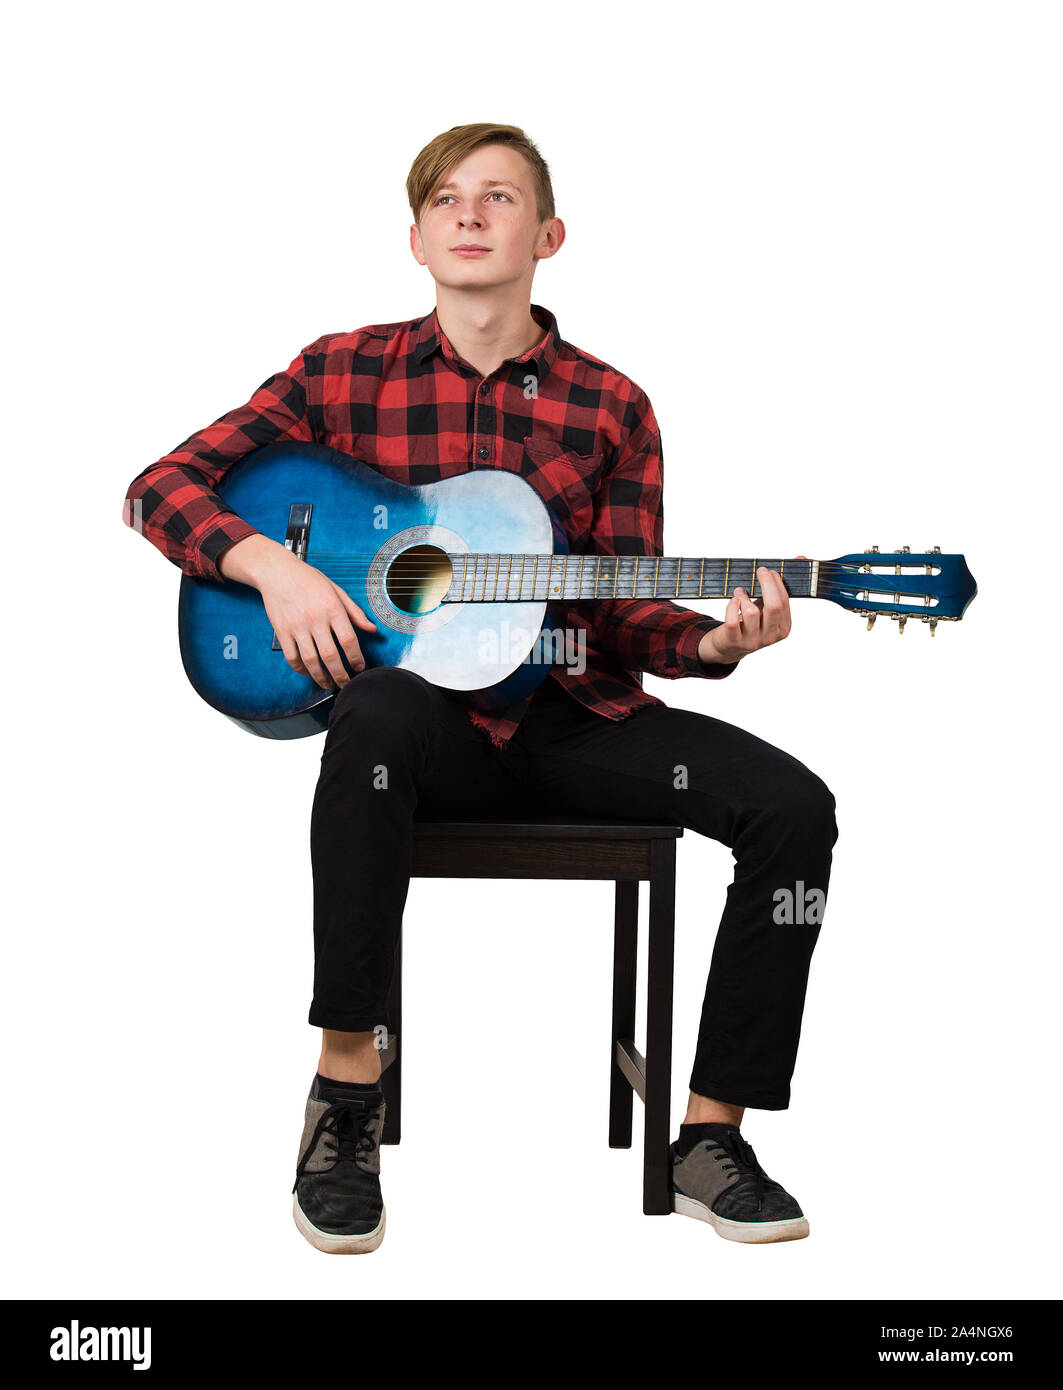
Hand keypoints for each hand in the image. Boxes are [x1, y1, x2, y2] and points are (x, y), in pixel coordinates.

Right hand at [219, 534, 376, 688]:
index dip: (356, 659)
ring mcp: (297, 626)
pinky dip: (301, 669)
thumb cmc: (308, 579)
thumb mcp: (336, 590)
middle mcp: (315, 619)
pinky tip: (309, 672)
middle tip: (346, 684)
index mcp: (332, 608)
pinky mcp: (282, 631)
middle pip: (331, 656)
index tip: (359, 667)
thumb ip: (355, 612)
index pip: (349, 640)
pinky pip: (292, 657)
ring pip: (311, 661)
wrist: (277, 571)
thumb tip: (371, 628)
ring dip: (321, 677)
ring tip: (328, 684)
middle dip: (341, 675)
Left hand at [699, 557, 805, 664]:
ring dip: (743, 596)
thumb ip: (780, 587)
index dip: (776, 583)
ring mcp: (752, 641)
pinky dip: (731, 606)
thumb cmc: (751, 623)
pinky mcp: (734, 641)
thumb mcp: (768, 607)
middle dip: (767, 584)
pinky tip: (733, 601)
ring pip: (751, 612)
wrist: (730, 647)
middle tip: (760, 571)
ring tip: (740, 592)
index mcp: (784, 628)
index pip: (784, 602)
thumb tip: (801, 558)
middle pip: (774, 606)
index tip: (769, 571)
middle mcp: (770, 636)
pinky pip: (733, 620)